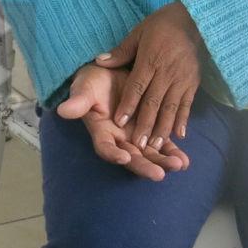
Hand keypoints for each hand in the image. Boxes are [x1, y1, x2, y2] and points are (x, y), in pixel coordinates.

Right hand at [56, 63, 189, 181]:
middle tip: (159, 174)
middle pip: (131, 157)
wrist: (112, 72)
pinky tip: (184, 161)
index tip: (124, 157)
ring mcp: (135, 136)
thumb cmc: (93, 81)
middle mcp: (118, 139)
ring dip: (163, 161)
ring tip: (178, 166)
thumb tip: (63, 110)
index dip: (113, 153)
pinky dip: (172, 152)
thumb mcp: (84, 87)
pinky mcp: (150, 130)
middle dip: (145, 166)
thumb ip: (79, 100)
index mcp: (101, 131)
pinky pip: (162, 144)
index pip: (105, 147)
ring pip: (149, 154)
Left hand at [93, 1, 202, 148]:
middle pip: (154, 102)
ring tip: (157, 146)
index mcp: (149, 61)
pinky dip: (183, 120)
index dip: (129, 104)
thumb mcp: (138, 32)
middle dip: (146, 125)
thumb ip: (121, 51)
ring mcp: (181, 79)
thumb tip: (100, 61)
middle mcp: (166, 73)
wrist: (195, 19)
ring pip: (171, 107)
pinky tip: (180, 136)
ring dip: (164, 128)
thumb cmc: (161, 25)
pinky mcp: (193, 83)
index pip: (137, 86)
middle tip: (139, 145)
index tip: (120, 122)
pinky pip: (187, 104)